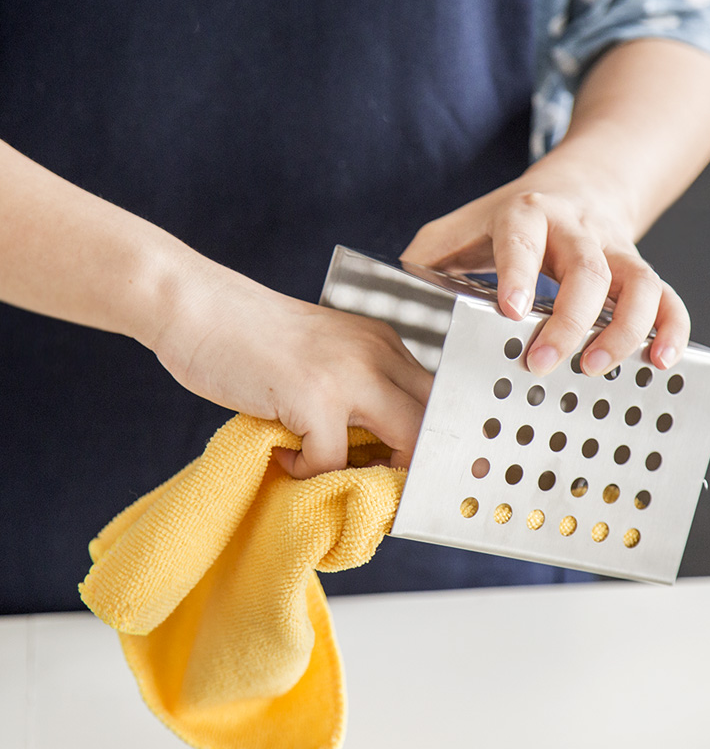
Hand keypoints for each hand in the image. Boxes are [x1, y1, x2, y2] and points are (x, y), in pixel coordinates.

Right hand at [152, 257, 432, 477]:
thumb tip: (375, 448)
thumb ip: (355, 387)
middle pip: (432, 421)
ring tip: (331, 469)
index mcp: (382, 342)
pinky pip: (331, 460)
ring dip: (374, 472)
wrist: (197, 307)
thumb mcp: (324, 353)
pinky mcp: (312, 396)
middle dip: (414, 462)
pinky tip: (282, 454)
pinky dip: (306, 471)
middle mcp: (375, 353)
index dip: (424, 439)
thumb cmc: (250, 335)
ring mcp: (347, 374)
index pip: (434, 397)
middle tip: (376, 480)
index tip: (399, 466)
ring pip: (406, 443)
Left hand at [400, 163, 689, 376]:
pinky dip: (672, 327)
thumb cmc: (511, 215)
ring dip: (624, 329)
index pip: (522, 236)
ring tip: (599, 367)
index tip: (512, 310)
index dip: (519, 271)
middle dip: (570, 320)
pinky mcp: (639, 268)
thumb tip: (392, 297)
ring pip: (637, 282)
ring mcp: (614, 247)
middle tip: (544, 362)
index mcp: (525, 213)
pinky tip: (663, 359)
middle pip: (587, 268)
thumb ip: (428, 256)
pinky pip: (669, 295)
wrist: (581, 181)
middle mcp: (576, 227)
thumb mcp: (461, 225)